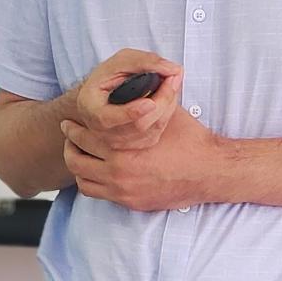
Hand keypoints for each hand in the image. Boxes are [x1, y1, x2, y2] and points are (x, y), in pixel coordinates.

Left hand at [61, 97, 234, 213]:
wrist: (210, 170)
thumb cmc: (189, 139)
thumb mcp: (164, 112)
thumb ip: (143, 98)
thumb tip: (132, 78)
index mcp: (122, 147)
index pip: (83, 136)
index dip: (74, 127)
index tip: (71, 122)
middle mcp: (118, 171)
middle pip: (75, 159)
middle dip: (70, 145)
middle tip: (70, 137)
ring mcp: (123, 190)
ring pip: (82, 180)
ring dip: (78, 166)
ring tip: (80, 154)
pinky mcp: (131, 202)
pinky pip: (97, 194)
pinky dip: (91, 182)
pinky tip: (97, 171)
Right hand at [68, 49, 184, 151]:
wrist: (101, 96)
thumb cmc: (106, 78)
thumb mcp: (119, 62)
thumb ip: (143, 62)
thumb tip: (173, 70)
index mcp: (91, 109)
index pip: (108, 118)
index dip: (130, 112)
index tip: (149, 102)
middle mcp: (102, 132)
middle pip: (139, 124)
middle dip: (162, 99)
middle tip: (173, 76)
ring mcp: (118, 142)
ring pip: (152, 130)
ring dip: (168, 104)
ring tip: (171, 82)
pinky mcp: (135, 146)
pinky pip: (157, 133)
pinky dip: (167, 113)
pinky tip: (167, 98)